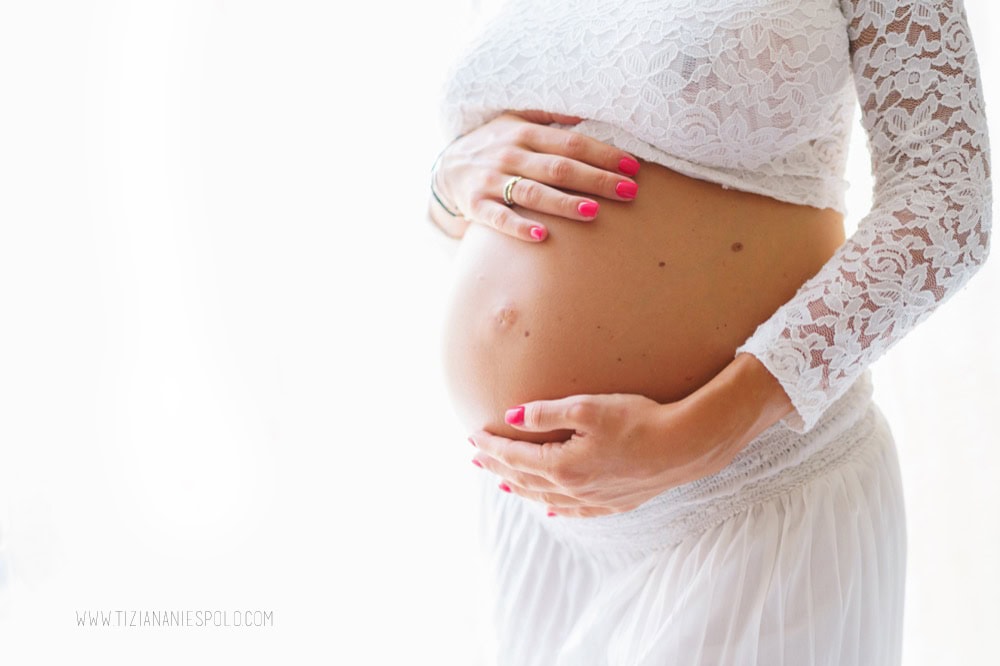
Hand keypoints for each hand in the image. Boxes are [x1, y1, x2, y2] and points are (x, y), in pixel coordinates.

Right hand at [432, 111, 640, 241]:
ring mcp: (491, 181)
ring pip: (533, 193)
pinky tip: (542, 236)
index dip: (603, 154)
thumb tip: (586, 114)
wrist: (446, 168)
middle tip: (628, 192)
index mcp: (524, 133)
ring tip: (594, 212)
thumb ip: (549, 116)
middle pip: (559, 168)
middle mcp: (509, 155)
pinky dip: (519, 227)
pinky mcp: (476, 206)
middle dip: (596, 180)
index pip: (571, 143)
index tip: (632, 167)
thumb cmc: (493, 145)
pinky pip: (499, 218)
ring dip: (564, 203)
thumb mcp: (516, 120)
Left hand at [467, 354, 795, 517]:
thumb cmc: (638, 420)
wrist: (685, 445)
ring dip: (520, 487)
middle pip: (524, 478)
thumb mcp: (587, 408)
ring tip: (502, 481)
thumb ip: (545, 412)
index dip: (492, 446)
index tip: (473, 436)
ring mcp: (593, 500)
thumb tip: (511, 416)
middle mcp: (573, 488)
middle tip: (475, 458)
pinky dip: (554, 506)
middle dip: (497, 466)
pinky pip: (574, 510)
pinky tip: (549, 507)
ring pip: (545, 496)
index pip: (515, 455)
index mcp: (562, 465)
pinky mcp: (614, 504)